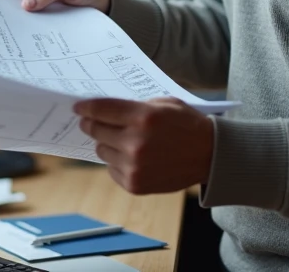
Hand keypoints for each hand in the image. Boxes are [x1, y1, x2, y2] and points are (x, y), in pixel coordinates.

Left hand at [75, 97, 213, 194]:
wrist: (210, 156)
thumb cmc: (187, 124)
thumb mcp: (163, 103)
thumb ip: (133, 106)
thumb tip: (104, 109)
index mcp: (143, 117)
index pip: (101, 110)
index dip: (85, 108)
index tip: (78, 108)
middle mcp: (135, 142)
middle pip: (96, 131)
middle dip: (92, 125)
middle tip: (91, 122)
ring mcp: (134, 166)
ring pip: (101, 151)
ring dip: (107, 144)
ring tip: (122, 140)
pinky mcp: (135, 184)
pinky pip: (111, 169)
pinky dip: (117, 162)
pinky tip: (132, 157)